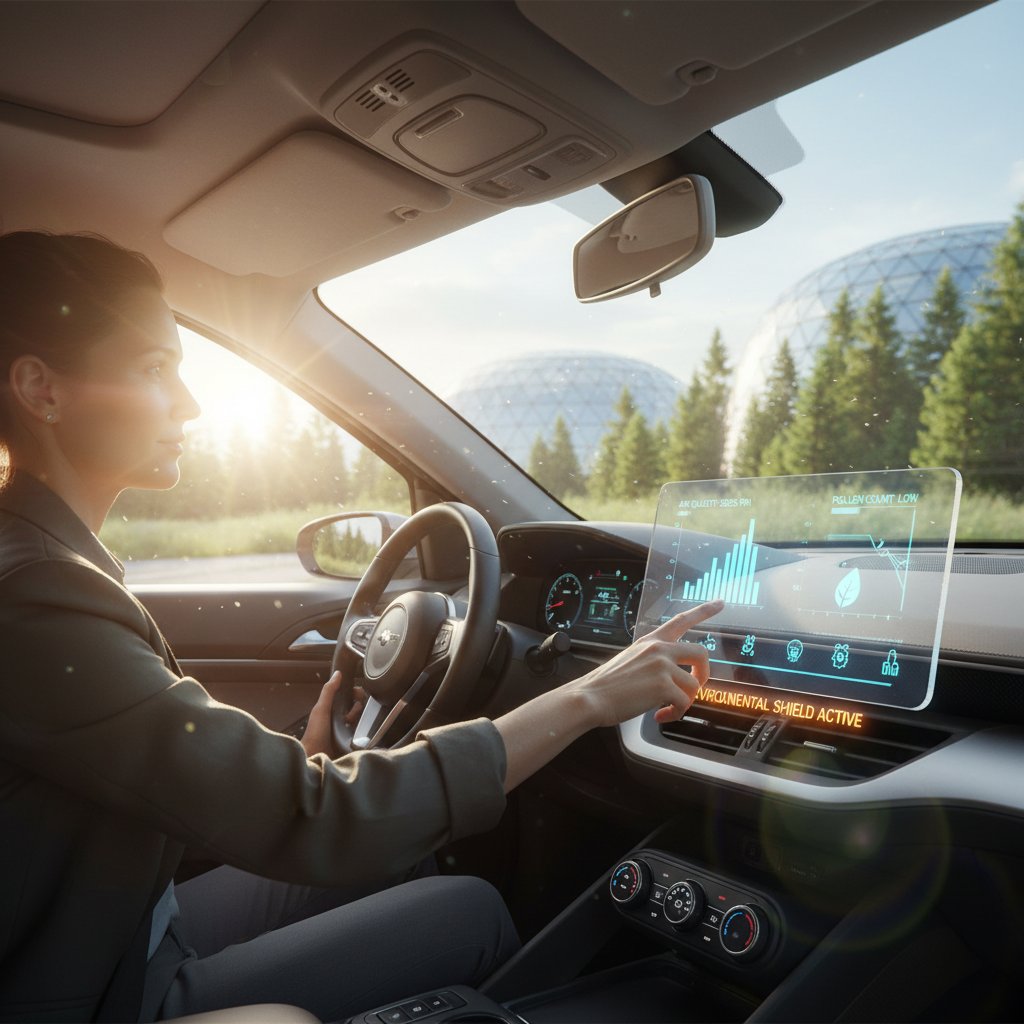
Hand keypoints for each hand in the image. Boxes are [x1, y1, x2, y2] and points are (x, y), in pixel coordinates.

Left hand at [300, 672, 367, 757]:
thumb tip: (338, 674)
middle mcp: (342, 718)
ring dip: (360, 722)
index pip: (351, 695)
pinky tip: (358, 736)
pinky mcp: (355, 743)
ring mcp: (349, 731)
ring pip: (364, 719)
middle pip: (360, 706)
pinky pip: (366, 733)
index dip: (356, 693)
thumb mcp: (321, 709)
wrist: (315, 757)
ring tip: (350, 729)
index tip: (357, 696)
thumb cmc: (315, 734)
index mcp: (334, 708)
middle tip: (349, 717)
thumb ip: (329, 691)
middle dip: (357, 709)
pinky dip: (365, 733)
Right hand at [567, 599, 722, 727]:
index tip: (720, 602)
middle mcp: (659, 649)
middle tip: (695, 687)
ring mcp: (662, 666)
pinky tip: (661, 716)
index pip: (682, 620)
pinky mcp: (664, 686)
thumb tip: (668, 677)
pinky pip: (684, 703)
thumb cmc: (606, 684)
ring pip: (694, 685)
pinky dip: (675, 714)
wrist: (590, 697)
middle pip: (701, 653)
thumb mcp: (629, 660)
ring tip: (667, 709)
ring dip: (685, 702)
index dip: (705, 610)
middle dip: (704, 673)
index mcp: (651, 641)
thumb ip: (651, 661)